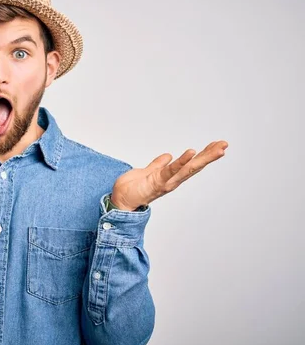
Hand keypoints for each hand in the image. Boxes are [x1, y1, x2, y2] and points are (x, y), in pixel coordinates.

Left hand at [111, 141, 228, 210]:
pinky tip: (192, 152)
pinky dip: (182, 162)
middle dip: (210, 156)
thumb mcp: (147, 172)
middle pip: (195, 166)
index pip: (191, 163)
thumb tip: (168, 156)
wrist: (120, 200)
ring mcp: (166, 182)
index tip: (218, 145)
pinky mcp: (157, 182)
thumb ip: (158, 165)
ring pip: (188, 168)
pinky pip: (171, 170)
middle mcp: (172, 180)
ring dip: (204, 158)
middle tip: (225, 145)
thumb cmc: (132, 188)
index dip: (204, 155)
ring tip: (218, 149)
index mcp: (171, 176)